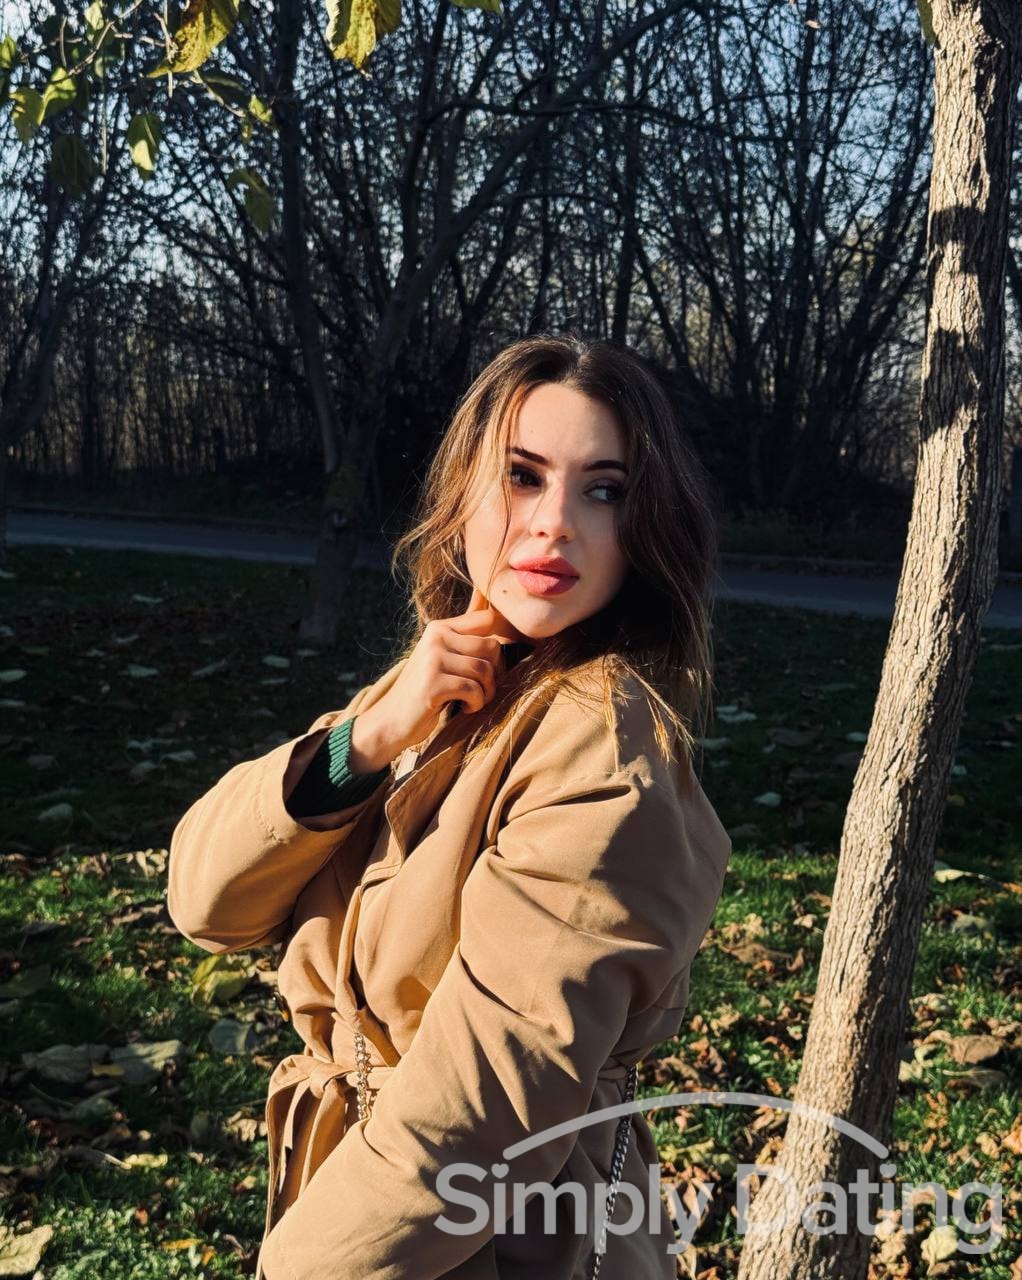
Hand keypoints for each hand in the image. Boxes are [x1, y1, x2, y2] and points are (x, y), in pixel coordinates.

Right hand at [348, 586, 524, 771]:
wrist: (391, 719)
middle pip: (492, 646)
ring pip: (484, 670)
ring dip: (487, 692)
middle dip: (496, 673)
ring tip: (474, 700)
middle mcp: (436, 638)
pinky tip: (465, 708)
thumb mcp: (442, 659)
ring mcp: (433, 660)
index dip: (501, 642)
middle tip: (483, 689)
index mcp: (440, 628)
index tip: (493, 665)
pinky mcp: (433, 683)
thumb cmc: (425, 690)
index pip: (487, 618)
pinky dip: (476, 703)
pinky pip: (473, 689)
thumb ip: (465, 642)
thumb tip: (499, 619)